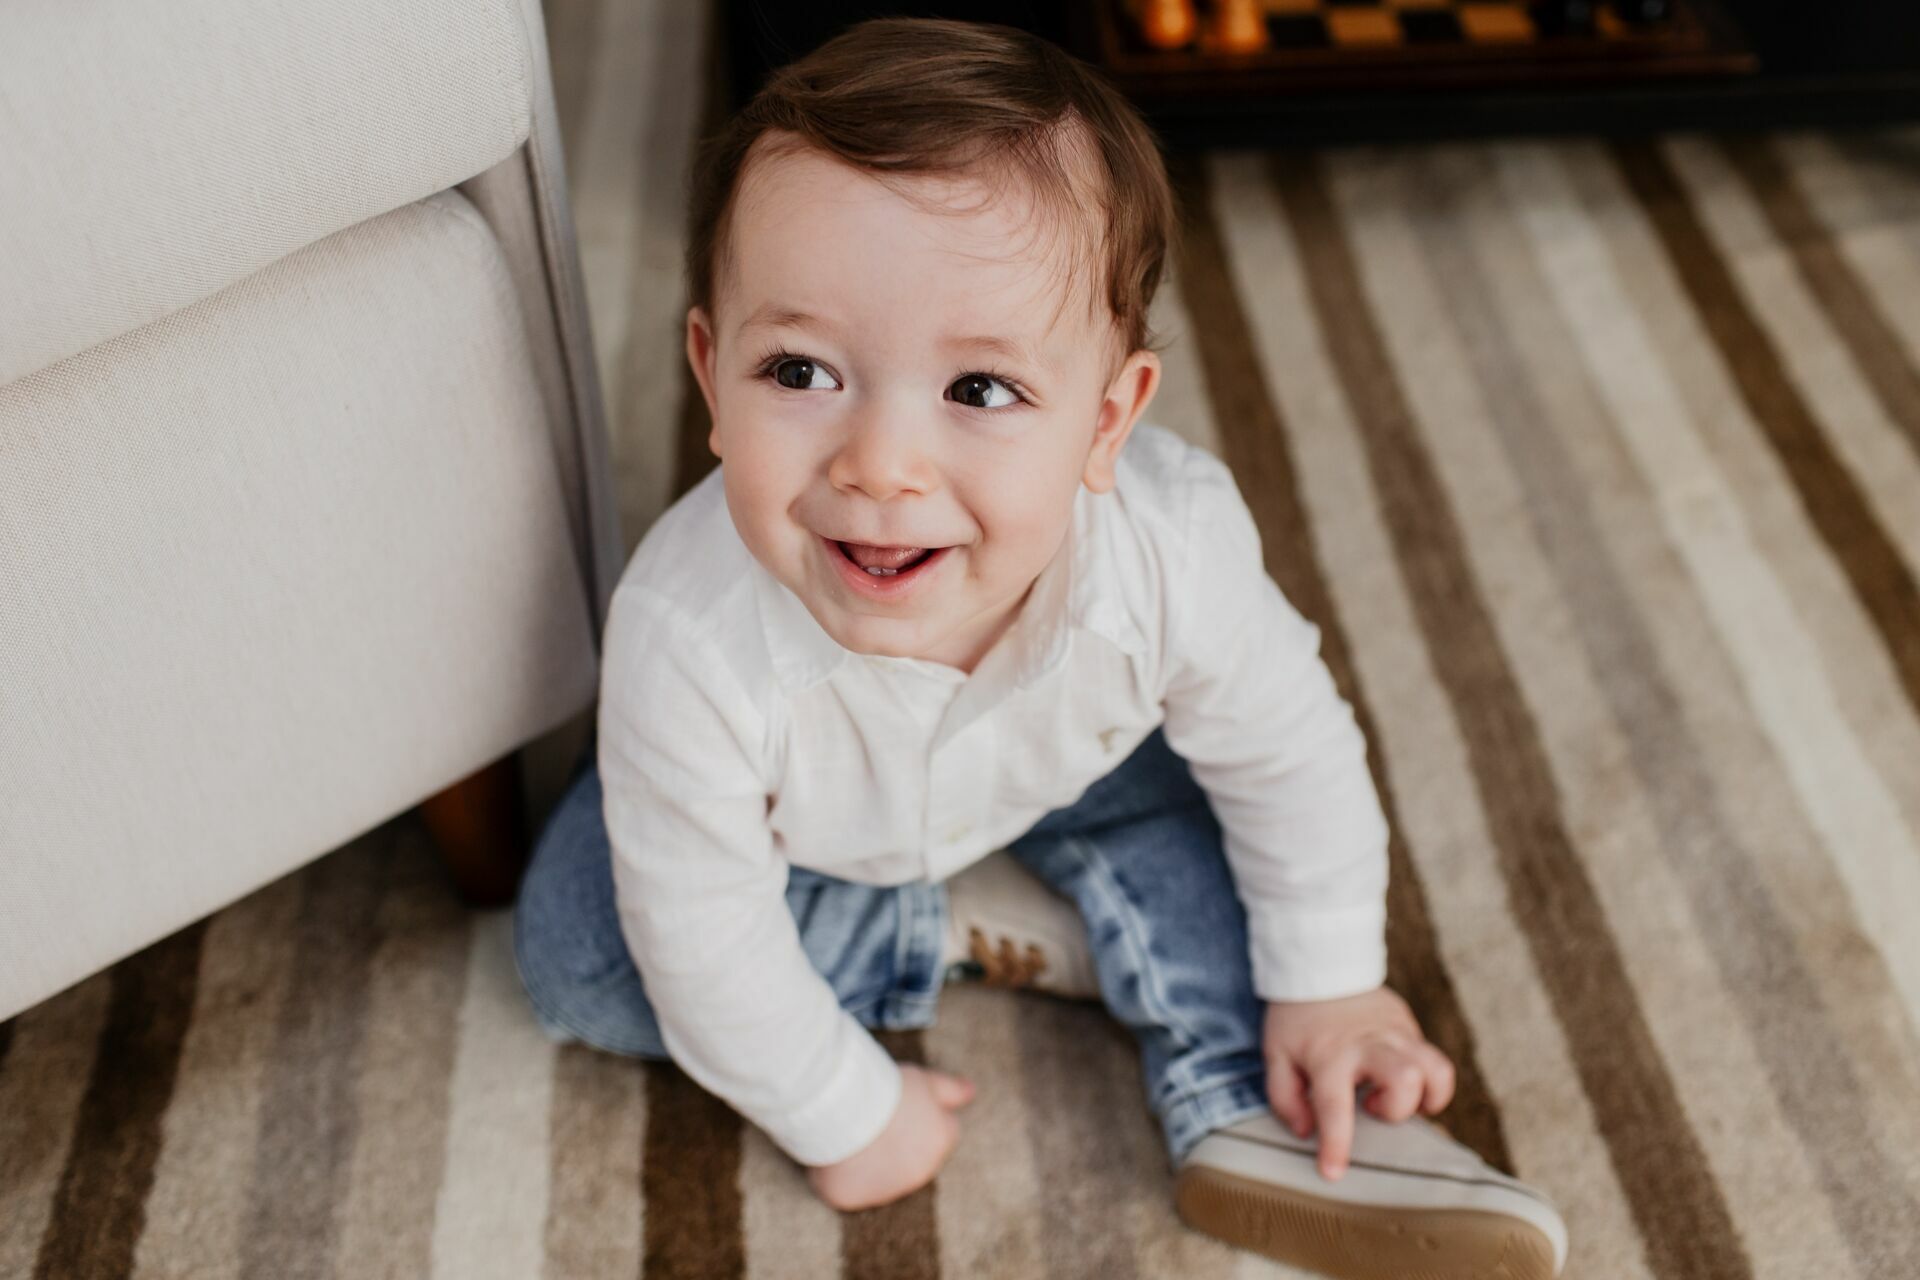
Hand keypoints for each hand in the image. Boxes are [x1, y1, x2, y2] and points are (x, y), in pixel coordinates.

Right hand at [806, 1065, 974, 1210]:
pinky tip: (835, 1154)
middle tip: (875, 1118)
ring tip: (851, 1131)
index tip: (901, 1107)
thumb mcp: (924, 1080)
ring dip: (872, 1161)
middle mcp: (919, 1173)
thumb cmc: (886, 1088)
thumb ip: (952, 1090)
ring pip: (880, 1176)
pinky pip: (850, 1190)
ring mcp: (886, 1190)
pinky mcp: (852, 1199)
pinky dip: (844, 1177)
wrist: (844, 1107)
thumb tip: (972, 1092)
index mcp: (941, 1142)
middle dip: (899, 1143)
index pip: (941, 1132)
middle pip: (911, 1157)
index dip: (919, 1117)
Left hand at [1262, 986, 1455, 1181]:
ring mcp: (1395, 1031)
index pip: (1335, 1107)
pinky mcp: (1409, 1024)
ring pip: (1437, 1069)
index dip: (1336, 1145)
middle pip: (1407, 1079)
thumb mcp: (1276, 1055)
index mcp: (1329, 1055)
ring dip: (1427, 1097)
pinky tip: (1400, 1081)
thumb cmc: (1296, 1018)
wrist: (1318, 963)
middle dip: (1398, 1108)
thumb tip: (1306, 1131)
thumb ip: (1285, 1098)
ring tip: (1398, 1099)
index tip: (1333, 1173)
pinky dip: (1426, 1080)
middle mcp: (1368, 1043)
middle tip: (1373, 1107)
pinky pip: (1433, 1059)